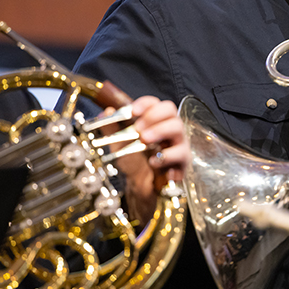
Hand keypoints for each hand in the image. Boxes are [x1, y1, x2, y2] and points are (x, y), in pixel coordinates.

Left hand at [114, 96, 190, 221]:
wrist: (139, 186)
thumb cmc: (133, 161)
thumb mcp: (118, 144)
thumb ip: (111, 129)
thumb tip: (105, 112)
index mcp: (155, 120)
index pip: (156, 103)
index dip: (145, 104)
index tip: (132, 111)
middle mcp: (169, 128)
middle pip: (170, 110)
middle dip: (153, 116)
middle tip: (138, 128)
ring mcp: (178, 142)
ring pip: (178, 128)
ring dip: (160, 131)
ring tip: (144, 140)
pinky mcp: (183, 160)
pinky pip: (181, 154)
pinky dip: (167, 157)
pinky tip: (153, 162)